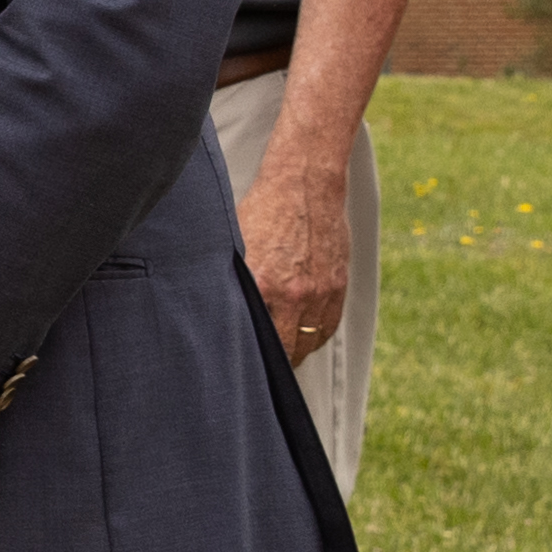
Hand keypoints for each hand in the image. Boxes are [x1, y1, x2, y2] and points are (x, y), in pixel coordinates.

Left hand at [239, 161, 351, 362]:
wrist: (304, 185)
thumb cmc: (263, 212)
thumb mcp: (235, 246)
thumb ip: (230, 281)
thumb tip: (213, 311)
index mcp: (261, 284)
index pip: (255, 338)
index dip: (247, 356)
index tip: (239, 365)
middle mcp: (293, 293)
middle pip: (284, 349)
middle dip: (272, 361)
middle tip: (260, 367)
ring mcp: (319, 291)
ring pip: (308, 342)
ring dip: (295, 351)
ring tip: (281, 354)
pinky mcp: (337, 285)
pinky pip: (328, 327)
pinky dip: (315, 337)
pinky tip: (303, 337)